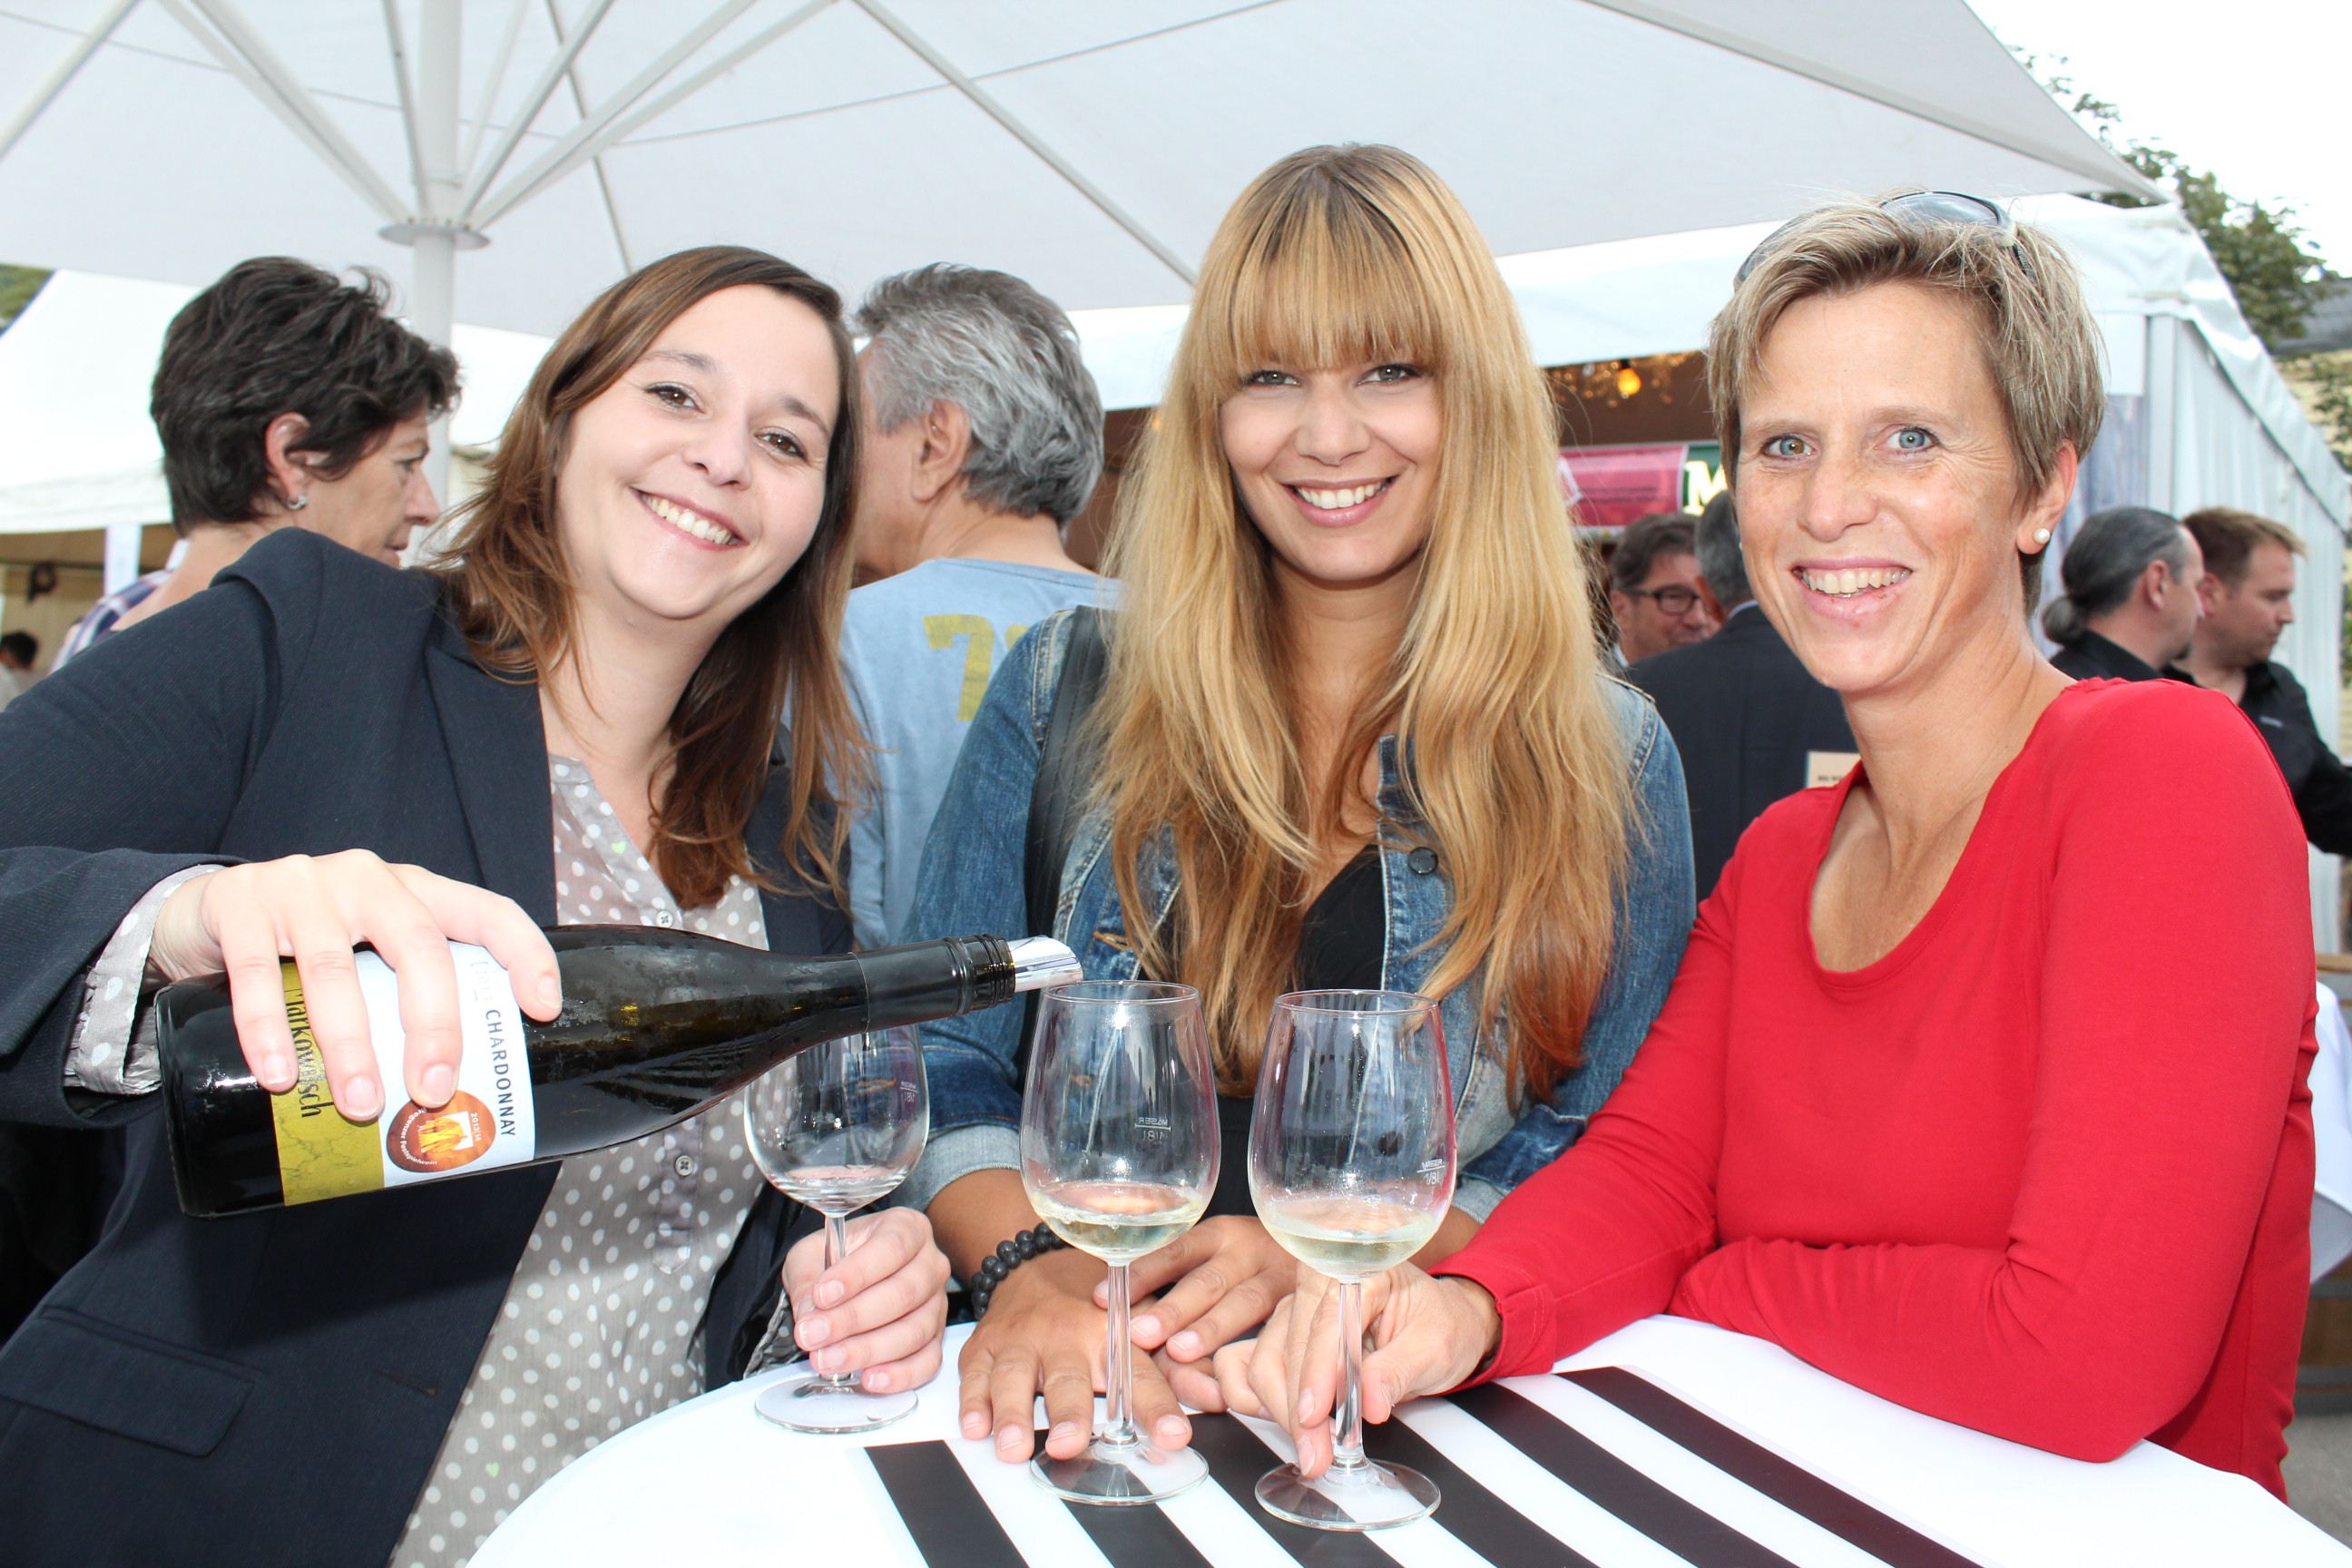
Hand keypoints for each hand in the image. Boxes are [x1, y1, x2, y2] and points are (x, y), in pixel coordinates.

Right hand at [149, 851, 559, 1120]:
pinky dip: (268, 1031)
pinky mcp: (241, 906)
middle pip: (419, 948)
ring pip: (336, 970)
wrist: (205, 911)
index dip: (524, 953)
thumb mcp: (367, 954)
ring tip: (361, 1105)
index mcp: (413, 890)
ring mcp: (303, 887)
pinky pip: (257, 974)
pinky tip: (282, 1075)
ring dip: (352, 1045)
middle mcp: (367, 879)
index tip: (542, 1010)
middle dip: (434, 1026)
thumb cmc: (307, 946)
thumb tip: (449, 1098)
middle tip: (433, 1091)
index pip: (486, 911)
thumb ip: (404, 997)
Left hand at [785, 1208, 949, 1393]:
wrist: (850, 1277)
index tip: (821, 1295)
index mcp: (906, 1228)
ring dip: (867, 1350)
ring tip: (826, 1360)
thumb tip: (812, 1316)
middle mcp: (931, 1263)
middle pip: (903, 1293)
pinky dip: (900, 1375)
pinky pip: (928, 1360)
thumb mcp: (810, 1255)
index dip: (857, 1274)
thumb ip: (807, 1280)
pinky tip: (869, 1380)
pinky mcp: (936, 1339)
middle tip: (813, 1335)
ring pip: (914, 1330)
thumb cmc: (836, 1260)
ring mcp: (938, 1303)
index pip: (891, 1247)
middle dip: (852, 1319)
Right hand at [957, 1249, 1192, 1462]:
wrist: (1035, 1266)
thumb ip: (1177, 1370)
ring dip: (1014, 1412)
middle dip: (1069, 1411)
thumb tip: (1221, 1396)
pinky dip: (972, 1401)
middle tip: (1070, 1443)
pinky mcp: (986, 1347)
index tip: (1175, 1435)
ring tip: (1013, 1447)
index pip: (1141, 1375)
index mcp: (1112, 1335)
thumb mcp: (1141, 1331)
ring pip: (1017, 1377)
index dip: (1159, 1406)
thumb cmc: (1094, 1310)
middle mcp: (1067, 1337)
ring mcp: (1023, 1342)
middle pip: (1070, 1378)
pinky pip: (975, 1374)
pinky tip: (975, 1426)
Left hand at [1100, 1215, 1291, 1366]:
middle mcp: (1252, 1250)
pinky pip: (1282, 1325)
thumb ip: (1181, 1275)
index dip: (1141, 1274)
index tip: (1103, 1297)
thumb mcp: (1222, 1252)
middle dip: (1173, 1308)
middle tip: (1140, 1333)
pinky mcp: (1307, 1302)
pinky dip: (1258, 1349)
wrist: (1331, 1236)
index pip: (1176, 1251)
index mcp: (1222, 1234)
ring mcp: (1283, 1276)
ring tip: (1180, 1350)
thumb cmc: (1255, 1259)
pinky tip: (1235, 1374)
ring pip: (1245, 1302)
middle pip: (1209, 1280)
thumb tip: (1115, 1304)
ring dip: (1210, 1328)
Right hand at [1216, 1263, 1501, 1476]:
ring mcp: (1296, 1307)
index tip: (1313, 1417)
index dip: (1315, 1374)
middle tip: (1316, 1456)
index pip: (1325, 1323)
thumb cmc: (1441, 1325)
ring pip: (1263, 1361)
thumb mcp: (1435, 1347)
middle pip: (1286, 1346)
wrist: (1444, 1322)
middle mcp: (1317, 1283)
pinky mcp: (1285, 1332)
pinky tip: (1284, 1420)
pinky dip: (1256, 1396)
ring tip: (1311, 1449)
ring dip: (1280, 1410)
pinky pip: (1247, 1362)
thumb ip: (1397, 1372)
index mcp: (1358, 1270)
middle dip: (1296, 1408)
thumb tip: (1369, 1404)